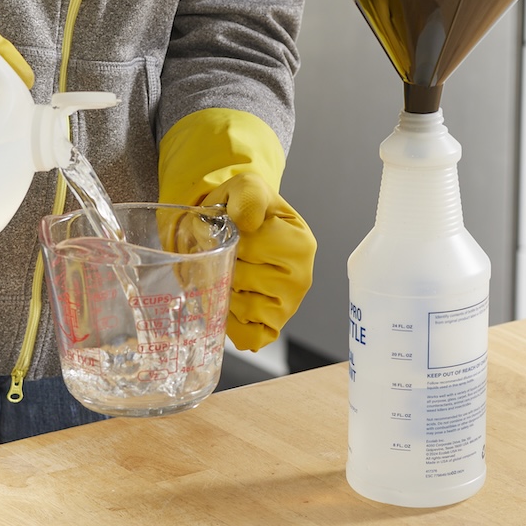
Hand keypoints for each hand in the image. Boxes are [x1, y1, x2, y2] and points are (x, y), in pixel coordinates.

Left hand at [158, 109, 315, 350]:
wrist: (239, 227)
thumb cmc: (243, 210)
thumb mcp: (246, 188)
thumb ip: (247, 197)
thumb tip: (247, 222)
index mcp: (300, 243)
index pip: (248, 250)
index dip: (228, 241)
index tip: (233, 233)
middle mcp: (301, 277)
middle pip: (242, 281)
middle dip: (224, 267)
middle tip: (228, 255)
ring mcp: (290, 305)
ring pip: (242, 310)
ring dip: (225, 292)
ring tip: (231, 274)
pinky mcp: (275, 326)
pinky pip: (248, 337)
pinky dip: (231, 323)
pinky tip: (232, 302)